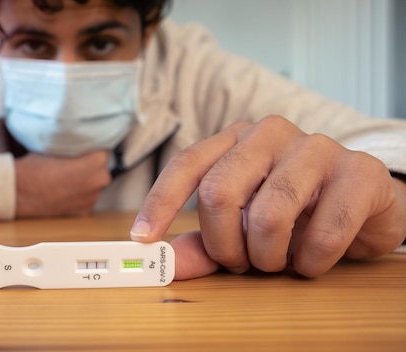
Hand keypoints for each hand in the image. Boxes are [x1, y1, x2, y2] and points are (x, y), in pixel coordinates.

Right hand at [15, 151, 110, 216]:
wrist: (20, 191)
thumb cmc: (36, 167)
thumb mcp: (58, 145)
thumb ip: (75, 145)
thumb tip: (80, 143)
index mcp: (97, 162)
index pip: (103, 149)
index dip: (91, 148)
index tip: (82, 149)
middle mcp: (100, 181)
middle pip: (101, 168)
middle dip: (90, 165)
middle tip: (72, 162)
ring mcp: (92, 198)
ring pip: (94, 184)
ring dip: (85, 181)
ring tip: (65, 177)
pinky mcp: (83, 211)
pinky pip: (85, 198)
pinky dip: (78, 195)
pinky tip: (63, 190)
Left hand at [130, 115, 405, 278]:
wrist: (367, 204)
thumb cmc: (296, 210)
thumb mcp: (243, 225)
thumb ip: (204, 241)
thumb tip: (166, 264)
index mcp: (236, 139)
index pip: (187, 164)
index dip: (160, 203)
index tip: (142, 239)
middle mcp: (270, 133)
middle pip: (219, 192)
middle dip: (224, 244)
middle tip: (240, 263)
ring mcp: (316, 147)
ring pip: (268, 215)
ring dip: (268, 256)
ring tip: (278, 261)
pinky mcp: (358, 172)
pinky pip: (322, 233)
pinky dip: (311, 261)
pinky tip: (313, 259)